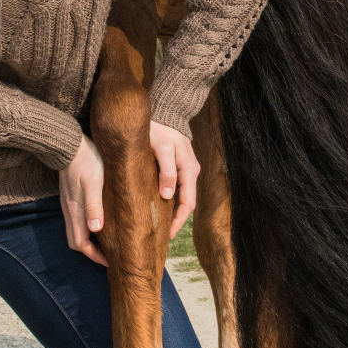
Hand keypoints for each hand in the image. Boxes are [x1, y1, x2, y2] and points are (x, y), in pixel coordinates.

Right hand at [59, 133, 106, 264]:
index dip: (95, 257)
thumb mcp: (94, 183)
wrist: (68, 142)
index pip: (81, 245)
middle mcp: (69, 211)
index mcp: (75, 211)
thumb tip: (96, 230)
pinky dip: (88, 227)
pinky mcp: (70, 196)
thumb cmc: (86, 160)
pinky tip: (101, 220)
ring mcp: (68, 204)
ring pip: (76, 230)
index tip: (112, 261)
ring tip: (108, 241)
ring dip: (90, 240)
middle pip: (77, 241)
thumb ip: (94, 206)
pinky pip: (77, 219)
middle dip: (92, 252)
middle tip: (111, 254)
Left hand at [149, 120, 199, 238]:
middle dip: (175, 221)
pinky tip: (157, 205)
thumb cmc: (161, 129)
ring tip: (157, 224)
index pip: (187, 204)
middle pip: (185, 204)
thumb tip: (168, 196)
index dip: (178, 222)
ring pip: (181, 196)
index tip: (166, 236)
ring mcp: (186, 169)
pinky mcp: (178, 166)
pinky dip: (169, 199)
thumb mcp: (163, 149)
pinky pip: (176, 188)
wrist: (165, 111)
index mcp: (189, 171)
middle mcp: (191, 172)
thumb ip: (167, 171)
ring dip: (171, 211)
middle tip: (159, 235)